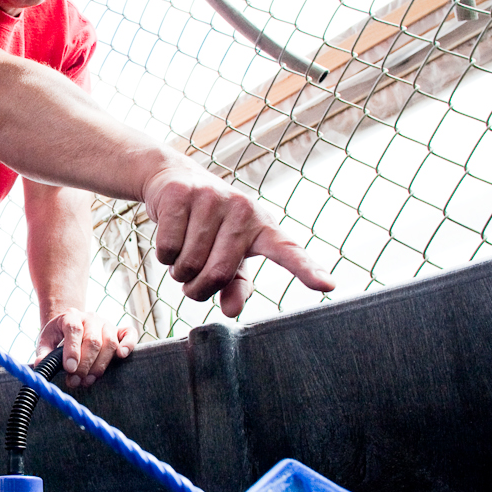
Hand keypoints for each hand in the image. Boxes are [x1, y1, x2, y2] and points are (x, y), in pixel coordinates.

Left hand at [38, 310, 131, 387]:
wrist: (71, 324)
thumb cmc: (58, 336)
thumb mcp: (46, 341)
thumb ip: (44, 353)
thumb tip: (40, 365)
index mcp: (71, 316)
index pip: (74, 330)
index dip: (73, 351)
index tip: (69, 369)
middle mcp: (91, 317)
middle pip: (93, 340)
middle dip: (85, 365)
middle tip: (76, 381)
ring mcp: (107, 323)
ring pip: (110, 342)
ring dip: (100, 365)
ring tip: (88, 380)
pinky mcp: (119, 330)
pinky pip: (129, 333)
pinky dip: (128, 344)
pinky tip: (121, 356)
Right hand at [142, 164, 334, 316]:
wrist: (173, 179)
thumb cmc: (208, 226)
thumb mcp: (228, 255)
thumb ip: (236, 285)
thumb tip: (232, 312)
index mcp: (262, 227)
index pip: (288, 251)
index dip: (306, 270)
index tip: (328, 285)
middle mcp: (243, 209)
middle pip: (218, 274)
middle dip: (197, 289)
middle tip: (191, 281)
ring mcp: (212, 198)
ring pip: (189, 264)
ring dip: (178, 272)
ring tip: (181, 254)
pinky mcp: (182, 195)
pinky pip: (167, 248)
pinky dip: (163, 255)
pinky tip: (169, 237)